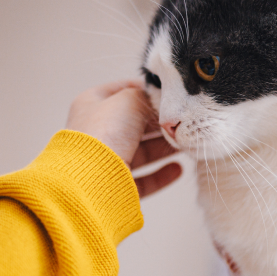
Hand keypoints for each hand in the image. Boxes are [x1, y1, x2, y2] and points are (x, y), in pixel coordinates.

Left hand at [66, 81, 181, 197]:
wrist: (90, 180)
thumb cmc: (104, 134)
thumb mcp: (128, 102)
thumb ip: (146, 97)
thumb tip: (159, 102)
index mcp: (91, 105)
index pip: (122, 91)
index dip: (146, 91)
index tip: (170, 96)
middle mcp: (96, 131)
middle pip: (134, 123)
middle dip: (160, 123)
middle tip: (183, 122)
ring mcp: (104, 160)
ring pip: (140, 151)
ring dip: (163, 148)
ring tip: (186, 144)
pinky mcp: (114, 184)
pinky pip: (142, 178)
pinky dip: (160, 174)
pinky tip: (178, 169)